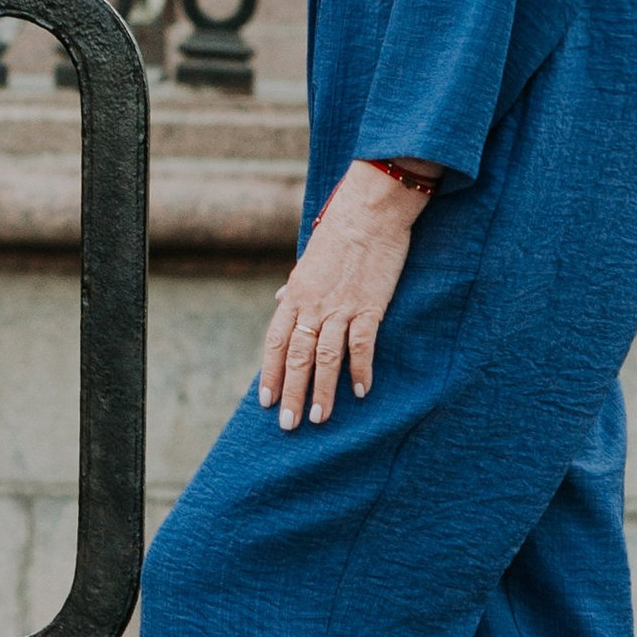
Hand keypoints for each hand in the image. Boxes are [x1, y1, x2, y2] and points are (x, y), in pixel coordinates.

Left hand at [258, 160, 429, 430]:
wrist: (369, 210)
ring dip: (322, 391)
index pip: (275, 342)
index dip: (270, 374)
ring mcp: (341, 307)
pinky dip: (360, 370)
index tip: (267, 401)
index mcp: (295, 294)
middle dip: (292, 394)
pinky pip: (362, 346)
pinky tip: (360, 392)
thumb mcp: (309, 259)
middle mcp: (312, 305)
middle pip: (297, 357)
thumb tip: (280, 299)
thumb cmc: (340, 231)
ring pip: (325, 358)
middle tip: (289, 426)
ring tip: (319, 419)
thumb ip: (296, 285)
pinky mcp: (370, 306)